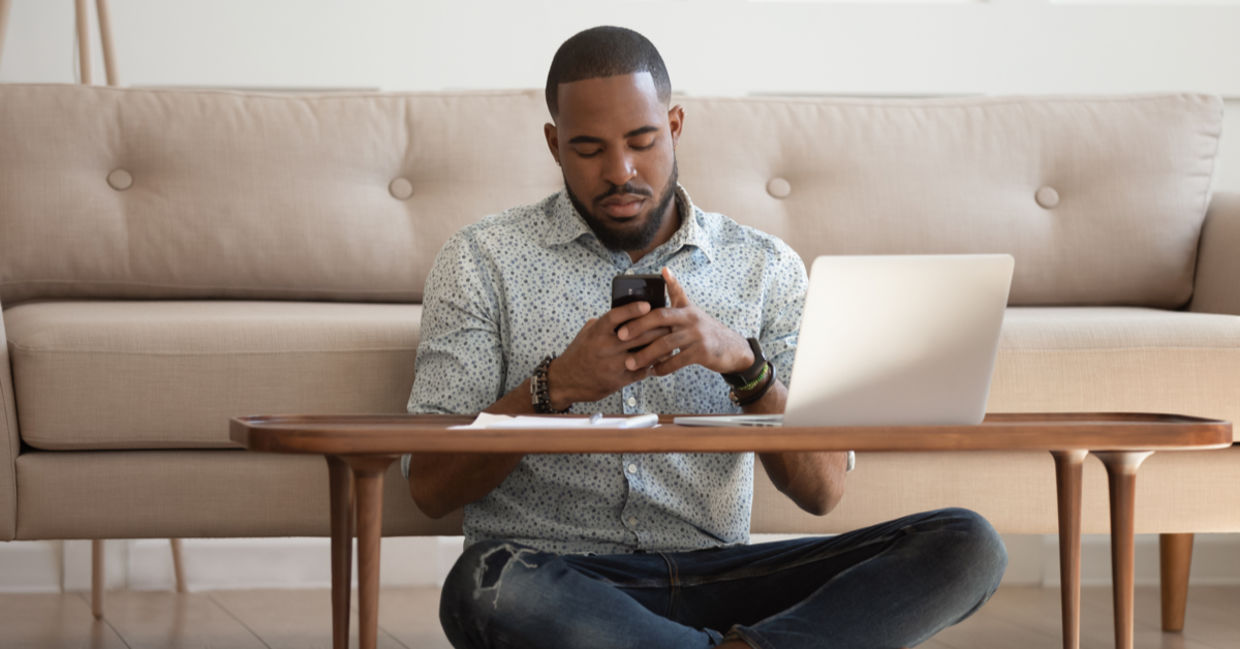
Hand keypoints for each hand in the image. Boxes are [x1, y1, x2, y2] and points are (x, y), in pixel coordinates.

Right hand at [546, 300, 673, 407]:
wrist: (566, 380)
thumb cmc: (580, 352)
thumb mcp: (587, 332)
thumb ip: (606, 322)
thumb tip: (629, 311)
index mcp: (596, 332)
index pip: (616, 316)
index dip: (632, 309)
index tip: (647, 304)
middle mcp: (604, 347)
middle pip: (637, 334)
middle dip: (656, 328)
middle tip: (669, 322)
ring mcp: (612, 365)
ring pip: (644, 353)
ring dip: (659, 346)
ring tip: (669, 340)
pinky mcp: (618, 380)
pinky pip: (642, 370)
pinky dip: (653, 363)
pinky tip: (660, 358)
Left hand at [616, 267, 753, 376]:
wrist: (732, 348)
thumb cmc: (704, 329)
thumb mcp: (691, 309)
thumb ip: (676, 292)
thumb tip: (664, 269)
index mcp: (684, 309)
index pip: (659, 308)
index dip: (640, 313)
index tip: (621, 322)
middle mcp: (691, 319)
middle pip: (660, 321)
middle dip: (638, 329)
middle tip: (620, 338)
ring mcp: (697, 336)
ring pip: (666, 344)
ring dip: (646, 355)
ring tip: (630, 363)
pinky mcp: (703, 352)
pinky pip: (678, 361)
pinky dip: (663, 368)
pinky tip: (652, 372)